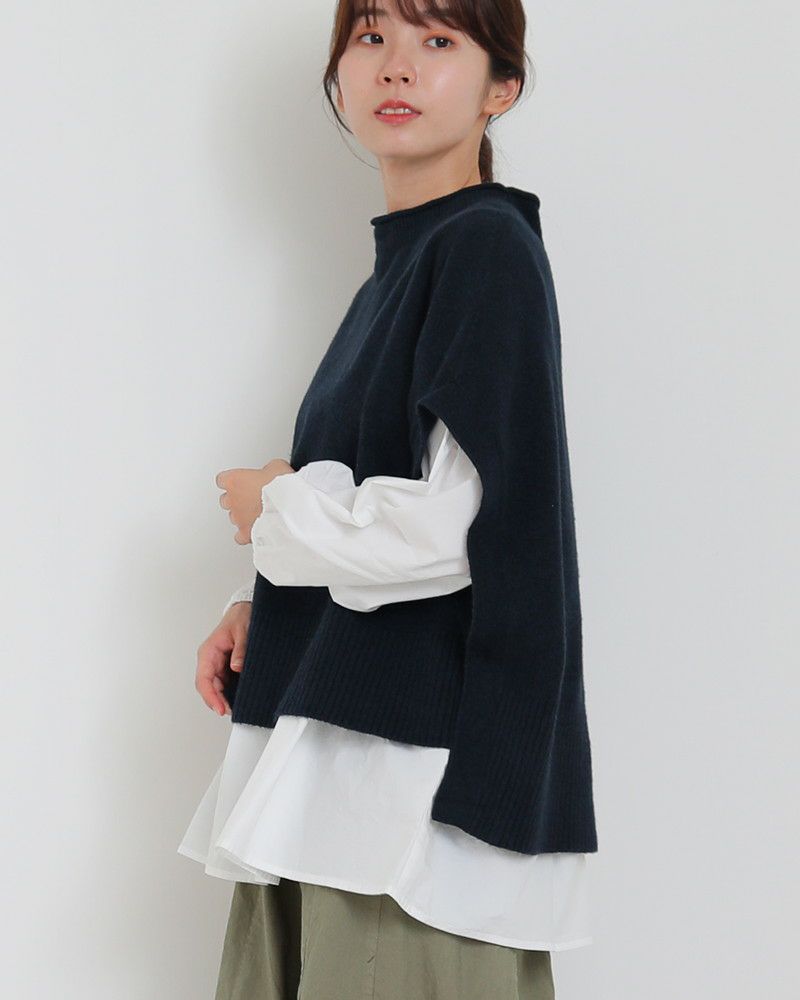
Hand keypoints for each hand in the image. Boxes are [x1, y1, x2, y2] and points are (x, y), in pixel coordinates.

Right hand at [195, 601, 251, 715]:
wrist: (246, 610)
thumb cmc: (241, 617)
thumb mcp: (243, 631)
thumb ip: (240, 649)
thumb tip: (237, 667)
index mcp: (208, 652)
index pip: (204, 680)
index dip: (211, 697)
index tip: (220, 709)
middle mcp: (210, 660)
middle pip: (209, 688)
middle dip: (218, 702)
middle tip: (233, 712)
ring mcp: (218, 665)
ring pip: (217, 688)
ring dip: (225, 699)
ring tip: (239, 708)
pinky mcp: (226, 667)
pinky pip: (226, 684)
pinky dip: (232, 692)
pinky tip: (241, 698)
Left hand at [216, 458, 294, 543]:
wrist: (291, 509)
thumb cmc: (282, 488)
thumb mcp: (276, 466)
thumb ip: (267, 470)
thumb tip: (271, 472)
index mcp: (234, 480)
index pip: (222, 480)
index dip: (232, 481)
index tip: (240, 481)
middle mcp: (232, 500)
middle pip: (226, 500)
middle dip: (237, 499)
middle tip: (252, 497)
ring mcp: (238, 518)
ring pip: (233, 517)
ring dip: (243, 515)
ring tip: (259, 513)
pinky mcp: (247, 534)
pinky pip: (240, 536)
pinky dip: (247, 534)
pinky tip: (256, 530)